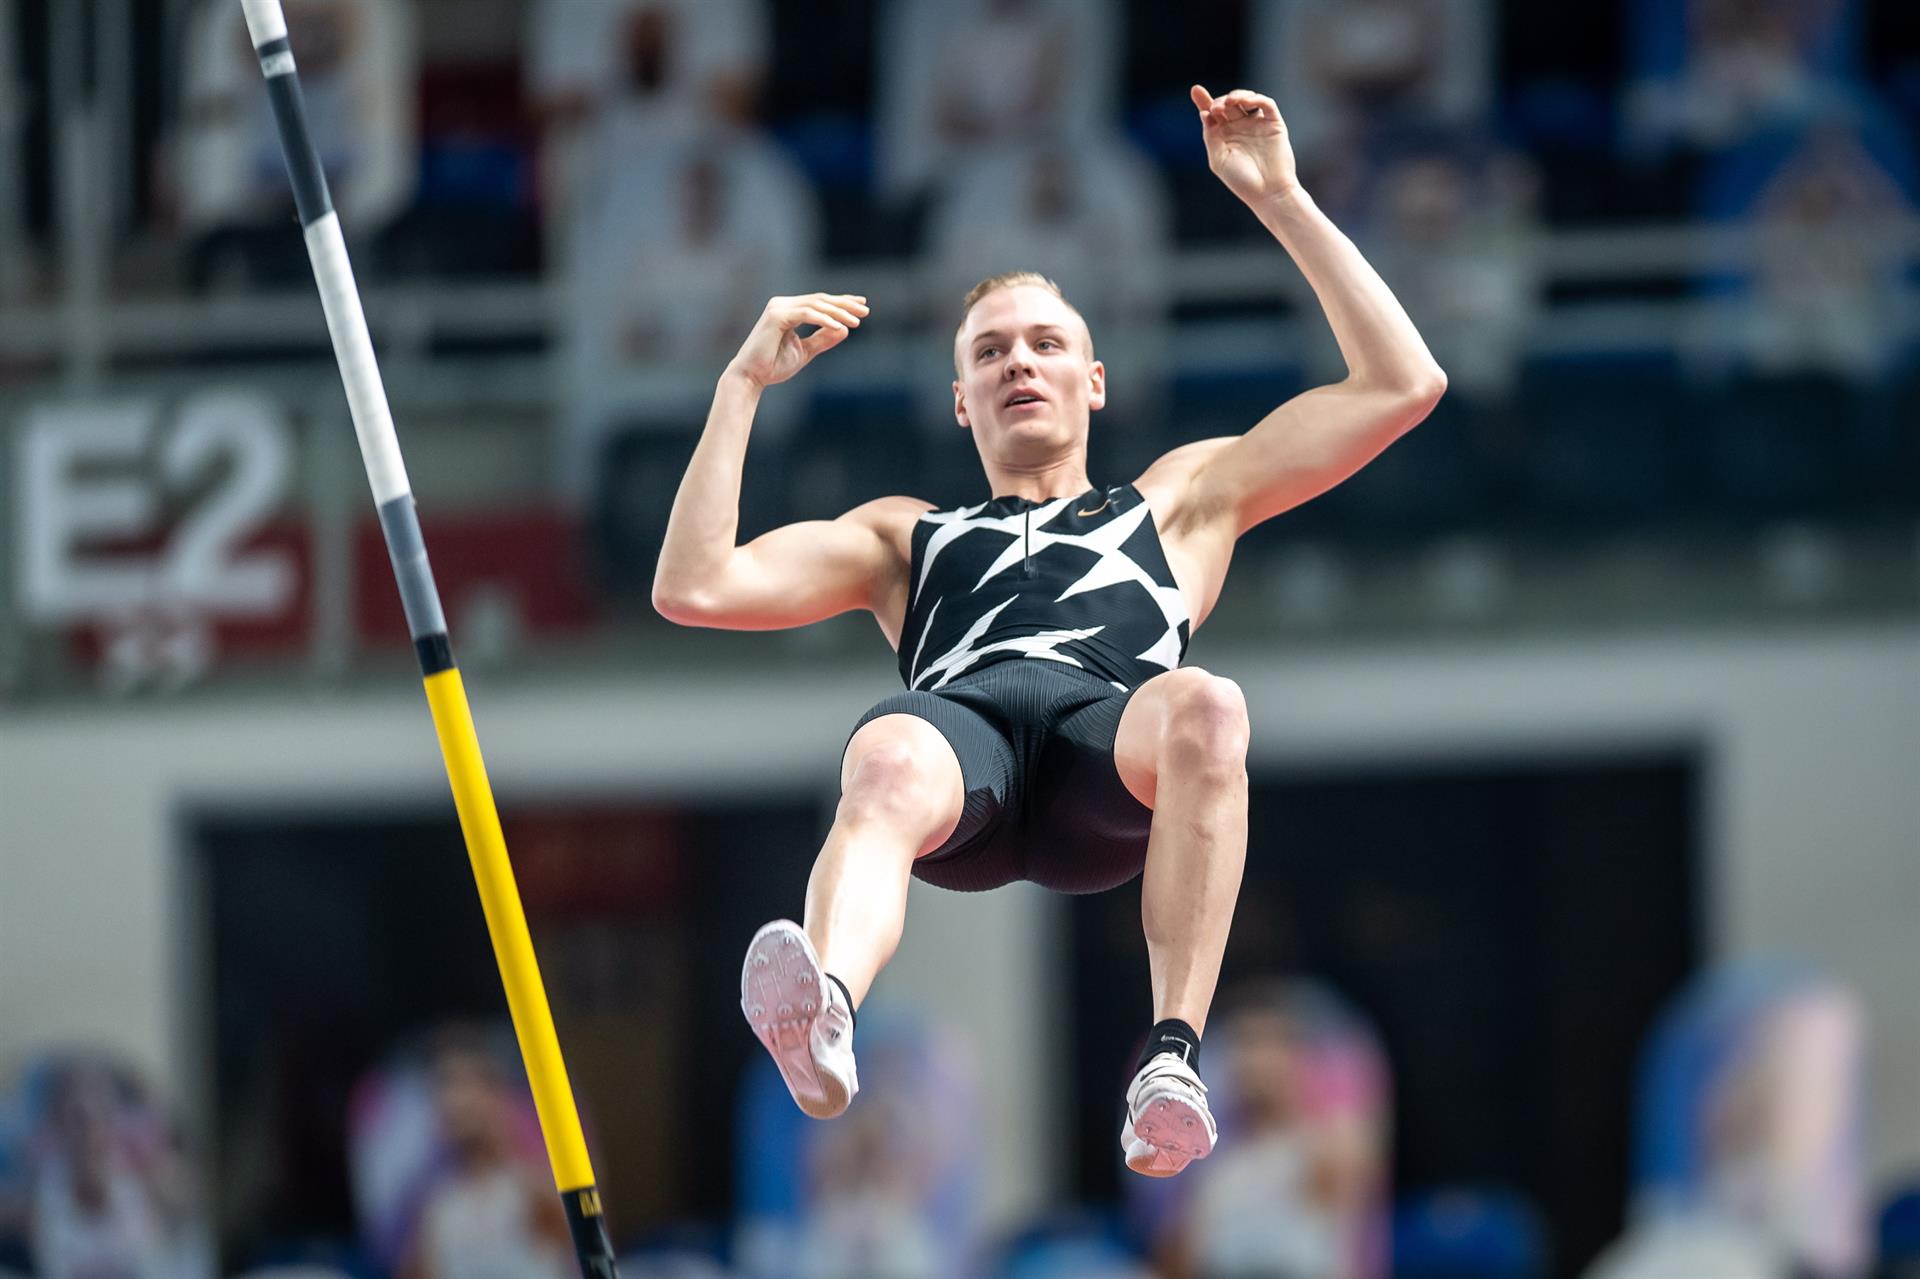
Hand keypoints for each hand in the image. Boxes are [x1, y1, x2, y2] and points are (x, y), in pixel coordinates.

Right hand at [727, 292, 868, 388]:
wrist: (751, 377)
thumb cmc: (774, 366)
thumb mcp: (806, 351)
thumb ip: (823, 339)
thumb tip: (845, 329)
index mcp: (789, 310)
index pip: (819, 302)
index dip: (841, 303)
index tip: (863, 306)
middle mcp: (783, 304)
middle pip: (820, 300)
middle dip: (844, 305)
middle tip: (866, 310)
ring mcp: (778, 308)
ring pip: (815, 305)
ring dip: (838, 312)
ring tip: (857, 321)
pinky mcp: (776, 316)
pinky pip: (806, 314)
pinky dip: (824, 319)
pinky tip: (839, 326)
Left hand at [1191, 85, 1299, 205]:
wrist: (1268, 192)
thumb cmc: (1241, 180)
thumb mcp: (1218, 159)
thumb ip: (1210, 136)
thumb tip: (1204, 113)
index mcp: (1224, 136)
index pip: (1213, 114)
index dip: (1203, 100)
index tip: (1195, 90)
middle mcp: (1240, 128)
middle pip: (1228, 104)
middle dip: (1220, 101)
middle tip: (1216, 108)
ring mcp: (1257, 124)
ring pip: (1246, 99)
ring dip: (1237, 95)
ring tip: (1229, 103)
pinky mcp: (1274, 124)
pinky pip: (1266, 104)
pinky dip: (1256, 98)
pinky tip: (1245, 102)